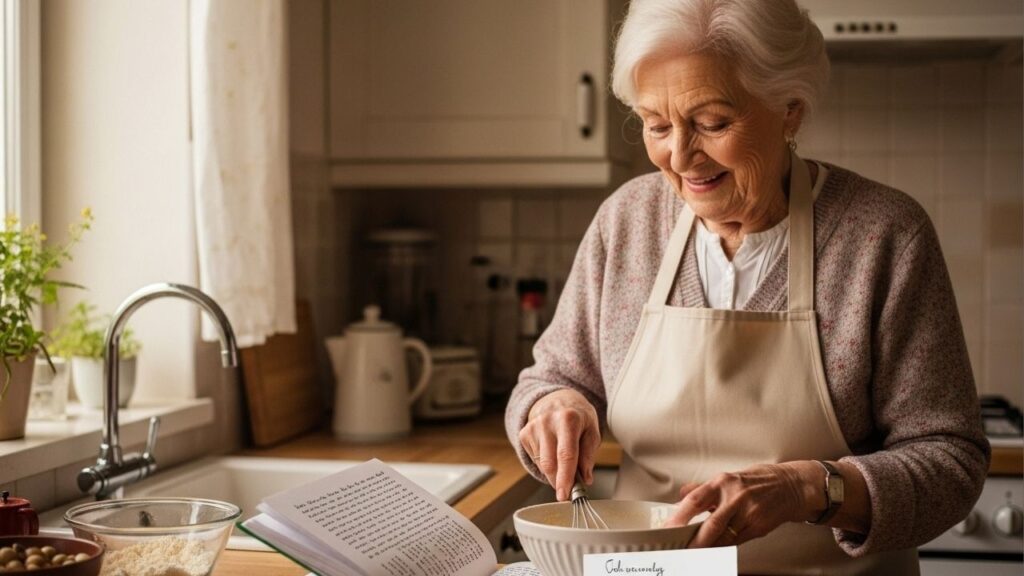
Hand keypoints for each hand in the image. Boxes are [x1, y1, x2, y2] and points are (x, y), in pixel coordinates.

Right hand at [518, 389, 600, 500]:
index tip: (565, 495)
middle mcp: (547, 421)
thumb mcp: (592, 430)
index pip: (566, 455)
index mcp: (568, 419)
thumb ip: (588, 454)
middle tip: (569, 488)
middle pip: (550, 463)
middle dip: (559, 481)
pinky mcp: (524, 433)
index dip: (565, 478)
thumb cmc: (578, 416)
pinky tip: (552, 451)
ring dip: (554, 472)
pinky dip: (546, 463)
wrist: (557, 398)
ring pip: (542, 464)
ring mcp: (533, 427)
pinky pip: (535, 459)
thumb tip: (585, 478)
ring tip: (564, 461)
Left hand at [663, 462, 819, 547]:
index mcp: (722, 482)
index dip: (680, 516)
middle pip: (710, 524)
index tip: (668, 528)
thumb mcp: (728, 478)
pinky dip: (722, 547)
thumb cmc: (757, 482)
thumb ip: (704, 488)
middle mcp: (734, 497)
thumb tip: (682, 494)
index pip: (695, 499)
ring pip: (723, 537)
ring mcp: (748, 513)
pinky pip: (736, 541)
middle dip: (693, 540)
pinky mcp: (758, 527)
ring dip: (707, 547)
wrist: (790, 486)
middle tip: (679, 548)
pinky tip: (713, 551)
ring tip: (692, 552)